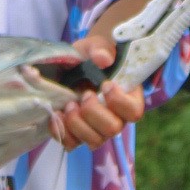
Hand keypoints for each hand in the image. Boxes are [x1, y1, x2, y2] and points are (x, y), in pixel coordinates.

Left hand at [54, 34, 145, 150]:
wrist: (72, 66)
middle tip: (83, 94)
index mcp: (128, 98)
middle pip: (113, 129)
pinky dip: (63, 132)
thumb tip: (102, 59)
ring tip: (69, 105)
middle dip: (94, 112)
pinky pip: (73, 144)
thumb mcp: (95, 46)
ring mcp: (98, 129)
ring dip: (78, 123)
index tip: (105, 84)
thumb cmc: (90, 56)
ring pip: (94, 140)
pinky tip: (57, 115)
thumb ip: (100, 49)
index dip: (119, 102)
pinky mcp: (78, 135)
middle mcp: (116, 118)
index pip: (133, 111)